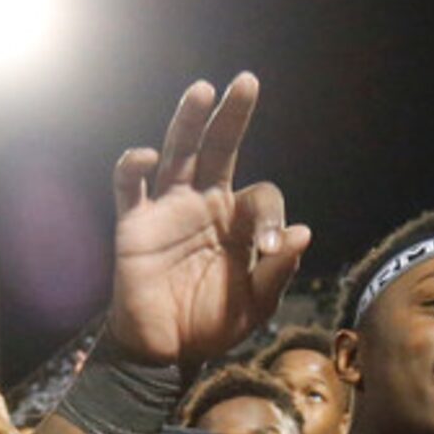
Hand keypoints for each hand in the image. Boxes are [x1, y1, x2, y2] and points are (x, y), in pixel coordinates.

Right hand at [106, 75, 312, 368]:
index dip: (272, 219)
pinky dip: (135, 167)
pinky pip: (131, 186)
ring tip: (203, 91)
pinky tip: (150, 155)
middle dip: (232, 116)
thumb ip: (277, 271)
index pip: (261, 198)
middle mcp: (204, 204)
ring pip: (178, 154)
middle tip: (247, 82)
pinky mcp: (135, 223)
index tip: (270, 249)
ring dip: (188, 121)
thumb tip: (303, 232)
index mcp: (239, 222)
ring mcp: (168, 209)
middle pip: (219, 149)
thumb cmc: (211, 324)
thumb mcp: (255, 305)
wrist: (165, 351)